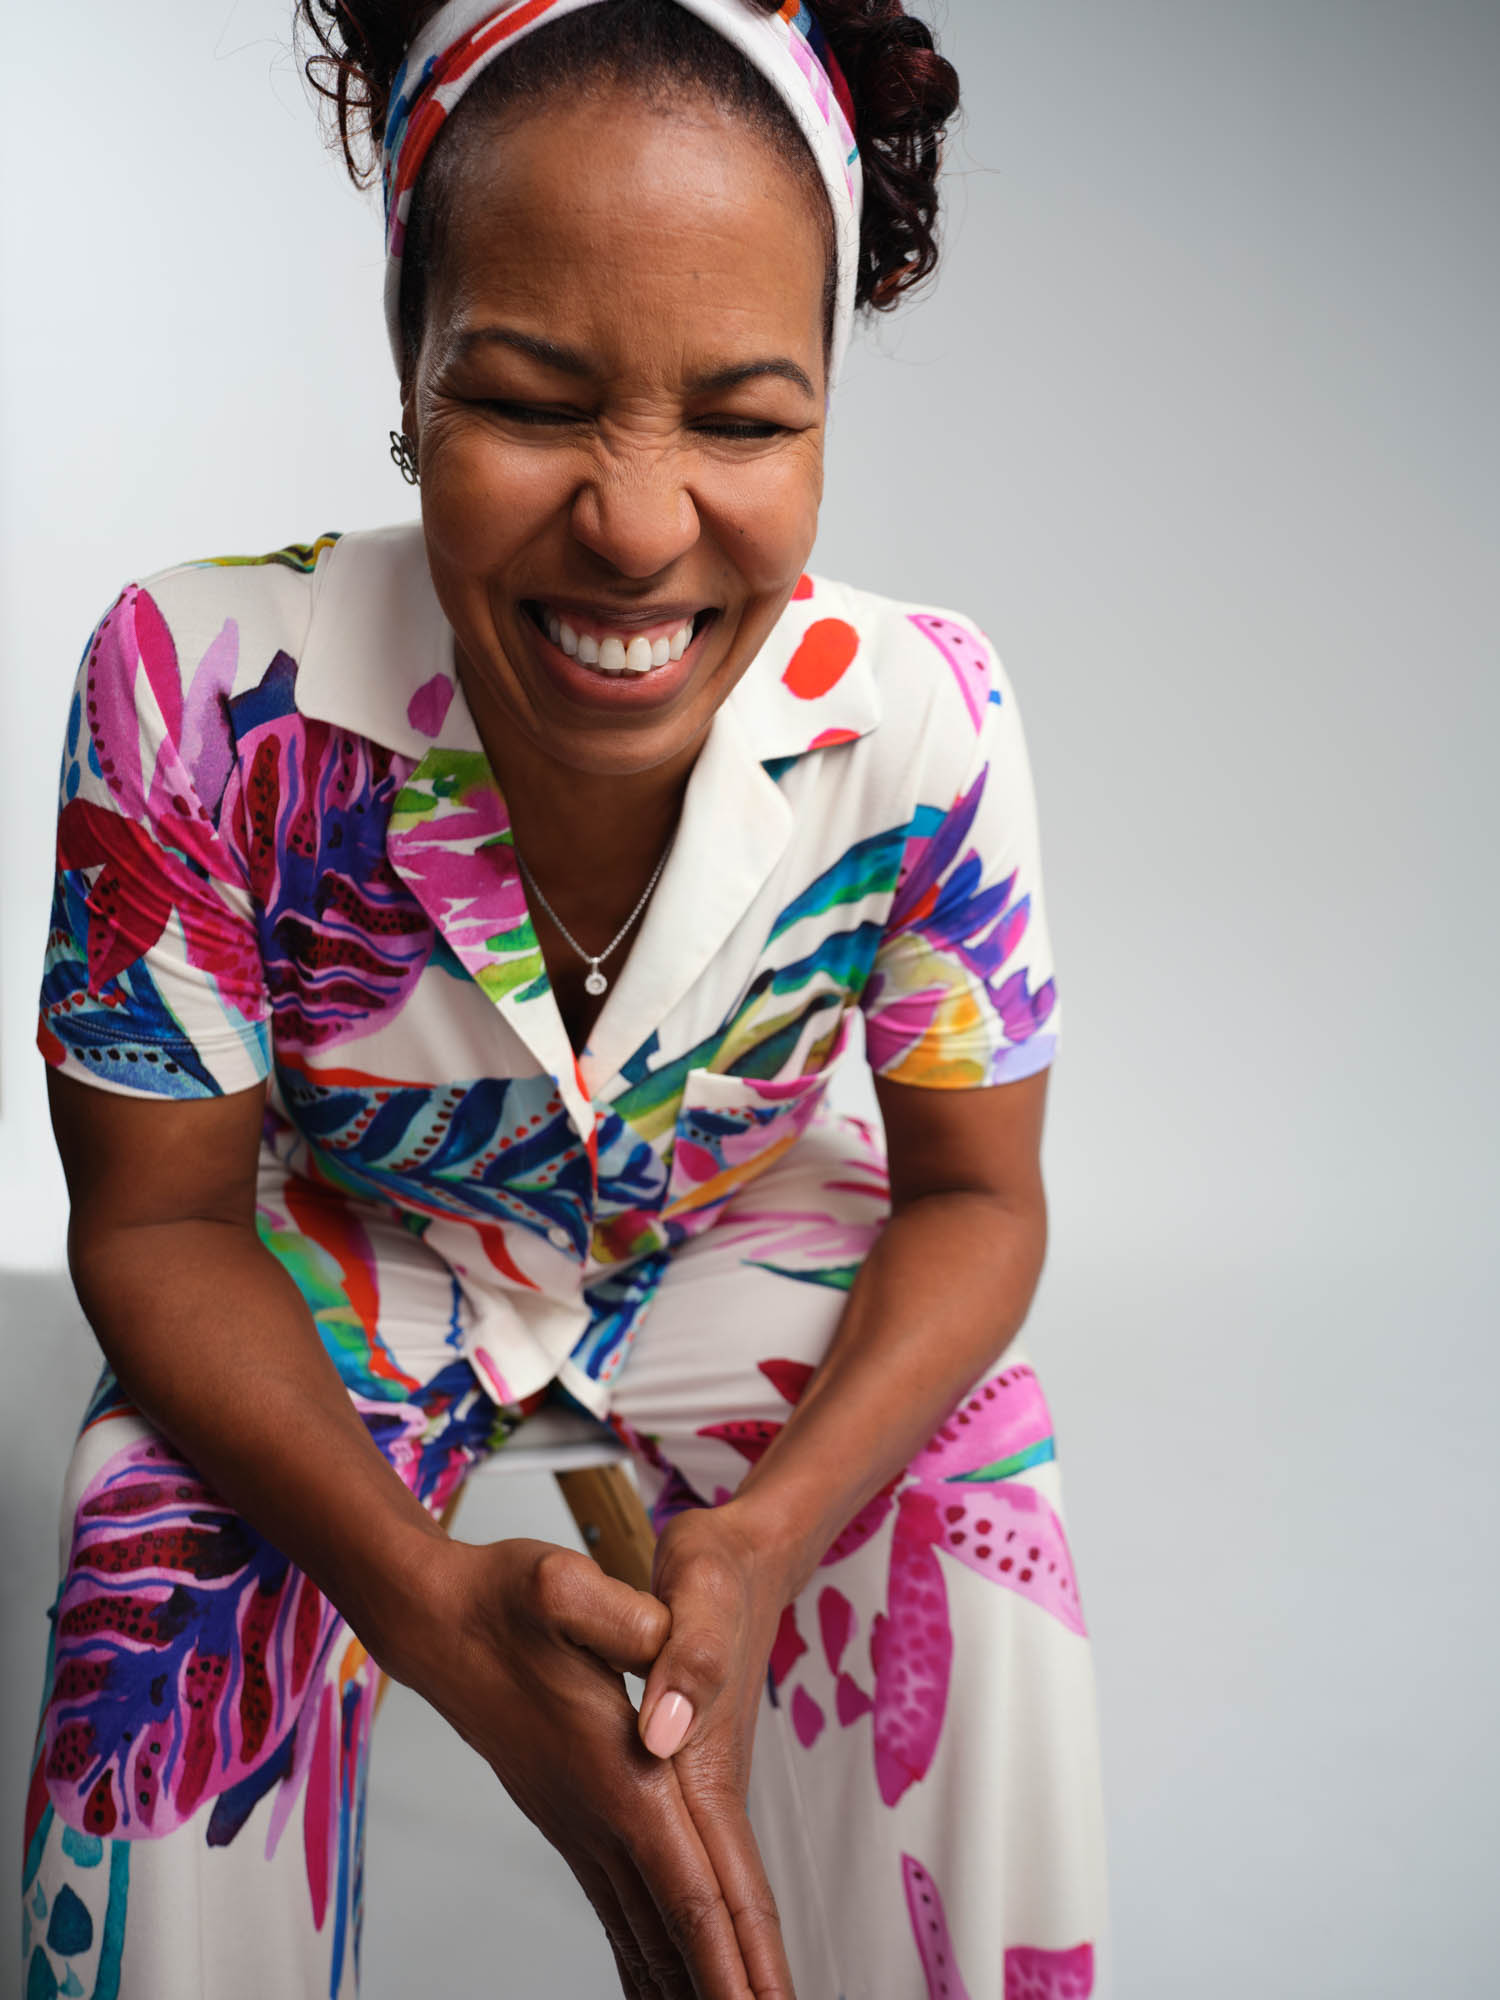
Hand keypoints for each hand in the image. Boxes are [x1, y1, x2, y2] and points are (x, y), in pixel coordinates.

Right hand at [388, 1534, 792, 1999]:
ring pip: (646, 1930)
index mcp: (619, 1776)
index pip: (692, 1890)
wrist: (433, 1617)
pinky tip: (659, 1985)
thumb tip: (663, 1683)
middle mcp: (602, 1817)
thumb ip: (618, 1620)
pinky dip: (645, 1957)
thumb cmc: (503, 1595)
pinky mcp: (571, 1815)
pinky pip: (620, 1906)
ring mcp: (581, 1824)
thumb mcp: (562, 1585)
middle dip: (724, 1995)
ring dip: (686, 1987)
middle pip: (676, 1931)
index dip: (736, 1959)